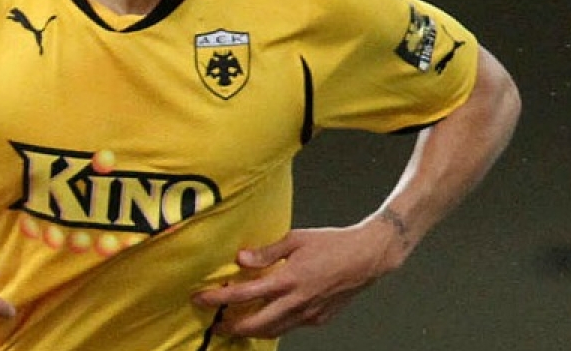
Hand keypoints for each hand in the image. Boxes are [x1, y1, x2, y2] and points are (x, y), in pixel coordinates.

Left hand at [192, 221, 404, 338]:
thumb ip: (266, 252)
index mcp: (288, 279)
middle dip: (232, 327)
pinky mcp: (319, 318)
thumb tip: (241, 259)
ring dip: (252, 330)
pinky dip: (275, 324)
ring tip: (238, 324)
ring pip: (273, 330)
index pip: (244, 294)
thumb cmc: (333, 244)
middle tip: (217, 324)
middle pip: (256, 324)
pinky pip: (290, 326)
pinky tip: (267, 317)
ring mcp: (309, 313)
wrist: (367, 257)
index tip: (202, 299)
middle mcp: (297, 301)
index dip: (220, 299)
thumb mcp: (296, 239)